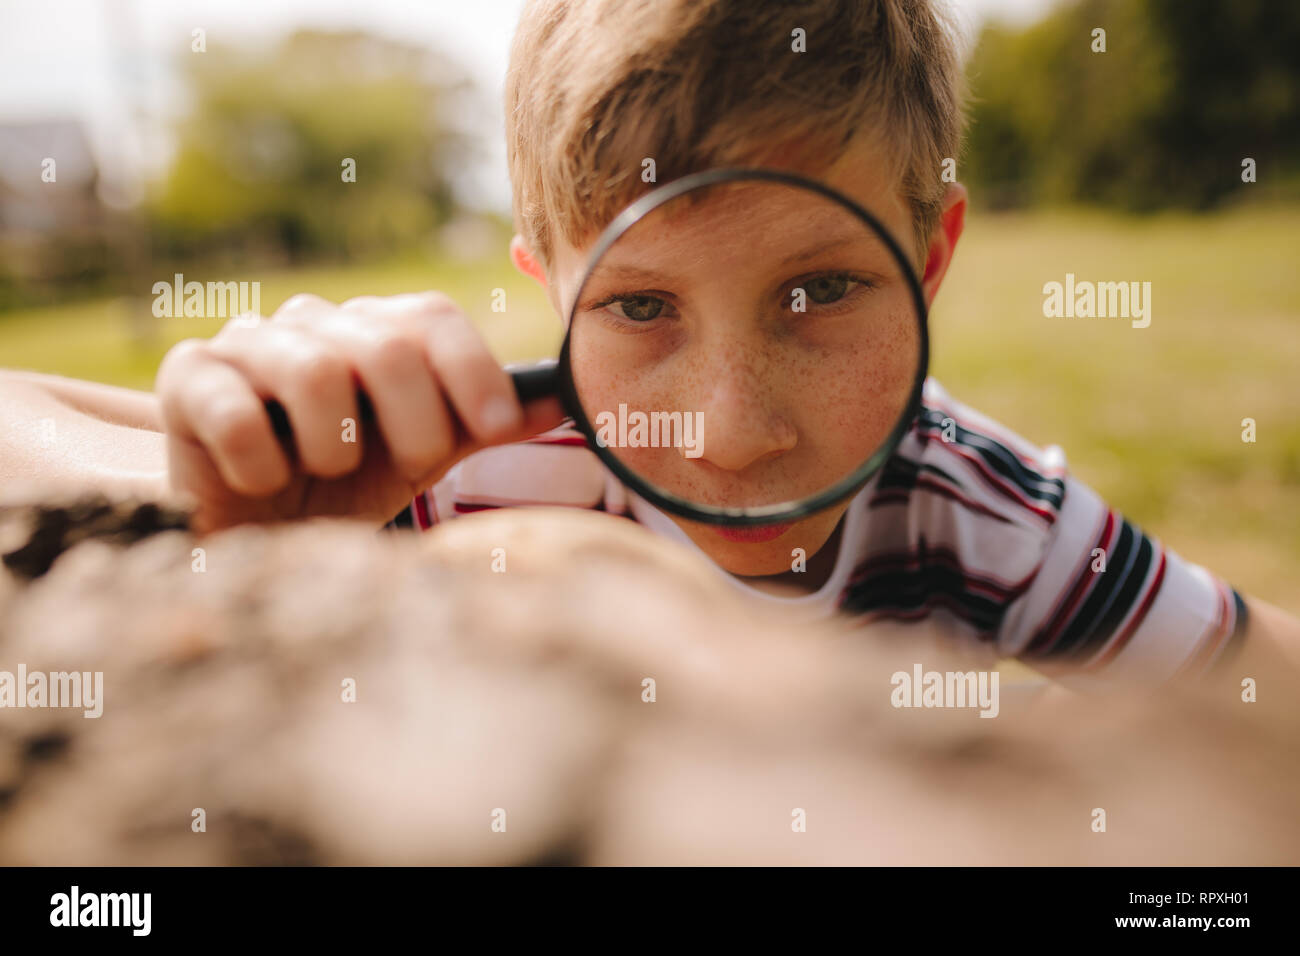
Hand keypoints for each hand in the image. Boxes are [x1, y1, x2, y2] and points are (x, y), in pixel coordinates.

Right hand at [155, 291, 564, 531]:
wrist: (252, 535)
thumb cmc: (343, 486)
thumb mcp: (422, 454)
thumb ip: (483, 419)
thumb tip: (568, 395)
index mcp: (374, 331)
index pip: (432, 317)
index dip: (472, 369)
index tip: (500, 424)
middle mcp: (313, 322)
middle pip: (387, 344)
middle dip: (413, 422)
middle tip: (405, 465)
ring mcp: (246, 343)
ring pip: (315, 370)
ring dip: (335, 446)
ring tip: (321, 471)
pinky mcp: (186, 379)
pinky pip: (237, 412)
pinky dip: (263, 464)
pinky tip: (264, 481)